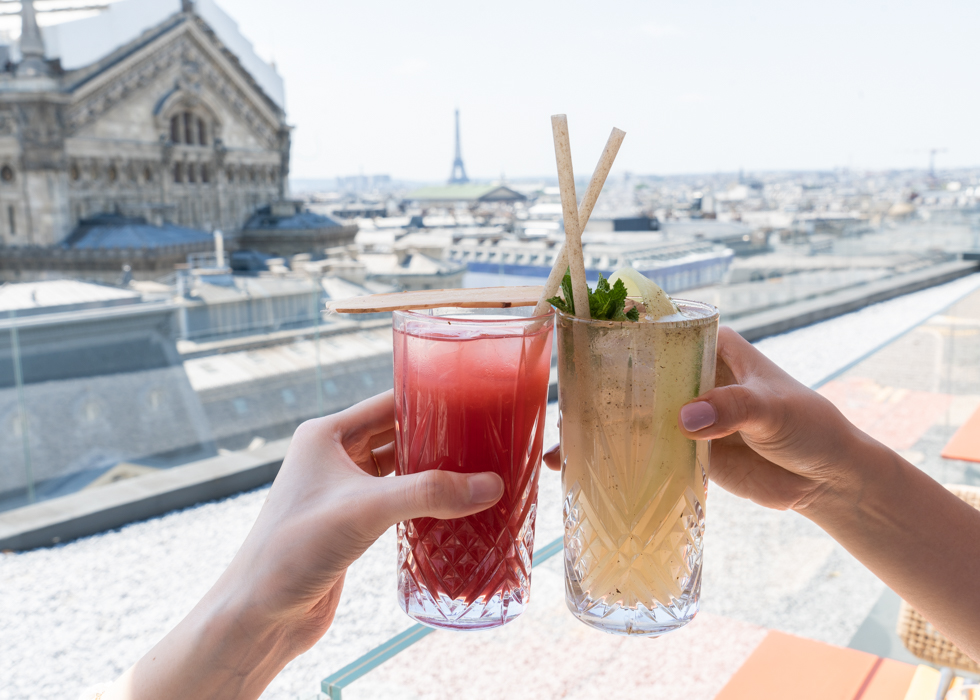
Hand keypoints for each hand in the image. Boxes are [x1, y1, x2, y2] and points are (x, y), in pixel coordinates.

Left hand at [111, 390, 503, 699]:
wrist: (259, 615)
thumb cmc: (293, 550)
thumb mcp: (364, 511)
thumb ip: (428, 494)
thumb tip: (492, 485)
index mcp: (326, 434)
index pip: (389, 402)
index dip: (431, 398)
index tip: (476, 400)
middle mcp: (333, 455)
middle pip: (398, 433)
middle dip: (440, 436)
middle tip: (487, 439)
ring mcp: (342, 489)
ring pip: (400, 468)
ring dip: (434, 471)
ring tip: (481, 470)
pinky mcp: (352, 521)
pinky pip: (397, 499)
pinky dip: (424, 500)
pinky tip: (455, 507)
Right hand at [544, 327, 979, 662]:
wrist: (826, 479)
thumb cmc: (808, 425)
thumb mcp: (773, 408)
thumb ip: (731, 409)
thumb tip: (685, 418)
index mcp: (706, 346)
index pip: (652, 329)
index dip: (614, 332)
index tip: (579, 342)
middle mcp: (685, 376)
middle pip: (629, 375)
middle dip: (592, 387)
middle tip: (562, 404)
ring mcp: (679, 414)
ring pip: (628, 416)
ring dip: (597, 430)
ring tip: (562, 449)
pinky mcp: (680, 451)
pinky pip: (641, 453)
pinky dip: (614, 463)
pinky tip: (582, 475)